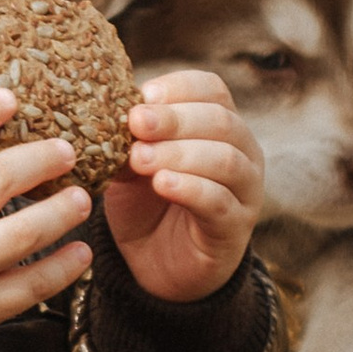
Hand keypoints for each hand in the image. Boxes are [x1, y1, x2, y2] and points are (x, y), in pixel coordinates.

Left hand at [101, 68, 263, 302]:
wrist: (155, 264)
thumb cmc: (146, 204)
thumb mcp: (130, 166)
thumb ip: (128, 140)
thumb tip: (107, 111)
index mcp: (218, 124)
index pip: (211, 89)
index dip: (179, 87)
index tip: (142, 94)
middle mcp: (242, 151)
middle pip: (220, 120)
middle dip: (174, 119)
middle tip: (135, 123)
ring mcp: (245, 190)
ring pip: (225, 160)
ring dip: (179, 153)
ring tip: (140, 158)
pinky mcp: (236, 227)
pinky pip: (220, 202)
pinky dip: (190, 188)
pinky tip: (162, 184)